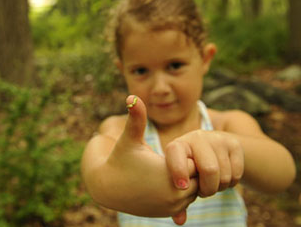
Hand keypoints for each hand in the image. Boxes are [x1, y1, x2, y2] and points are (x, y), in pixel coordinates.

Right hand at [106, 95, 196, 221]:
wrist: (107, 187)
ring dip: (190, 178)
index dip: (190, 153)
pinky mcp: (169, 213)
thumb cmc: (120, 159)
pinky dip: (183, 189)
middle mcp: (175, 195)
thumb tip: (131, 95)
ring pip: (196, 189)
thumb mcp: (129, 138)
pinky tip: (169, 178)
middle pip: (201, 177)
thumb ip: (136, 118)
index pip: (199, 162)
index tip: (180, 148)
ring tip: (175, 166)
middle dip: (192, 166)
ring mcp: (172, 207)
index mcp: (170, 175)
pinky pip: (187, 200)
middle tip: (179, 156)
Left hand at [164, 130, 243, 197]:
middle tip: (202, 192)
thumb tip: (180, 221)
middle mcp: (197, 137)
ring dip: (218, 187)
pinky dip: (230, 183)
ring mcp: (217, 139)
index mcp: (178, 145)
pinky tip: (222, 178)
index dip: (179, 171)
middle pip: (209, 170)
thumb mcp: (182, 176)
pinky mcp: (234, 144)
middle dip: (207, 188)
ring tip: (210, 183)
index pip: (176, 154)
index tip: (182, 187)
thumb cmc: (190, 167)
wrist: (214, 146)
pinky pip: (236, 174)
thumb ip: (178, 197)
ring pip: (224, 175)